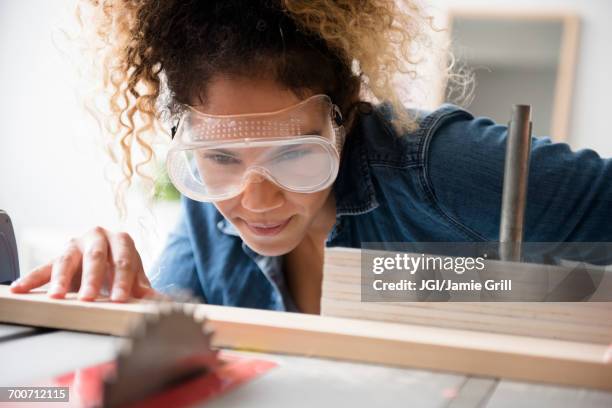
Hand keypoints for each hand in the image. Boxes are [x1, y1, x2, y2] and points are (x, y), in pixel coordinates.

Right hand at [9, 226, 158, 301]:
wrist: (103, 259)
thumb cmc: (120, 268)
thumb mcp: (134, 277)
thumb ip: (145, 289)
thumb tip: (163, 303)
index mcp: (122, 240)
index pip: (124, 261)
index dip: (123, 281)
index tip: (121, 300)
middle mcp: (98, 237)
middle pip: (96, 258)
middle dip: (93, 279)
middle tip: (90, 299)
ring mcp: (75, 245)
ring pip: (68, 260)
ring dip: (62, 280)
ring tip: (58, 296)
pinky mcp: (57, 255)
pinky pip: (42, 267)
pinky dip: (31, 278)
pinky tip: (19, 288)